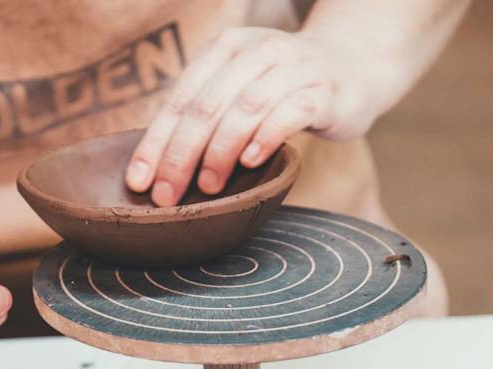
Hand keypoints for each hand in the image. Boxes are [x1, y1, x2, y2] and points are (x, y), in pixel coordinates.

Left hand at [126, 27, 386, 205]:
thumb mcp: (240, 91)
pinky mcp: (324, 92)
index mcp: (227, 49)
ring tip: (207, 186)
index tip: (139, 183)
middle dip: (181, 154)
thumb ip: (206, 115)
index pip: (181, 98)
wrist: (354, 68)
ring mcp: (293, 68)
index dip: (156, 142)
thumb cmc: (284, 90)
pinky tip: (250, 161)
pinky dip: (266, 137)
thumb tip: (158, 169)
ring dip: (220, 151)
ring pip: (245, 108)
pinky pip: (290, 113)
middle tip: (167, 195)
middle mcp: (258, 52)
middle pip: (207, 105)